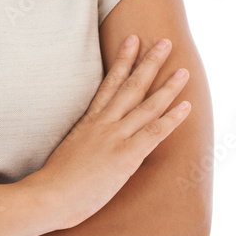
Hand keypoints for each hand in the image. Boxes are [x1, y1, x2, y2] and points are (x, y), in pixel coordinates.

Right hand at [30, 36, 190, 229]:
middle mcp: (103, 123)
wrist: (48, 195)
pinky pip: (154, 132)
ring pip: (147, 105)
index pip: (109, 82)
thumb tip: (92, 143)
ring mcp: (115, 137)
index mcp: (89, 121)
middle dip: (149, 61)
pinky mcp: (125, 156)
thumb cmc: (54, 182)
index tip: (132, 40)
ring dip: (168, 86)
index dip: (123, 60)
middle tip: (165, 42)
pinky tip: (186, 106)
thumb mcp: (68, 151)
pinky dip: (172, 118)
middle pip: (131, 85)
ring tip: (183, 70)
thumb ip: (84, 141)